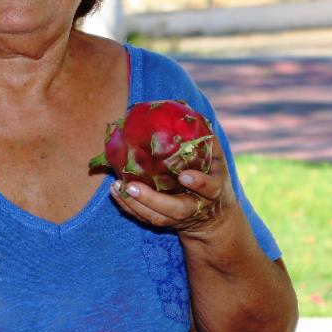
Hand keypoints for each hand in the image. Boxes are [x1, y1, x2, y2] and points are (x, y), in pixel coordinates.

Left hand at [109, 143, 235, 232]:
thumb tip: (186, 109)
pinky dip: (129, 207)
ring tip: (117, 187)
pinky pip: (145, 218)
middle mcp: (196, 207)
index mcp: (213, 190)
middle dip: (152, 200)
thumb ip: (205, 139)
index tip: (184, 176)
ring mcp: (179, 218)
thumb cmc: (211, 176)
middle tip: (132, 186)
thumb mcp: (216, 159)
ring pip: (157, 217)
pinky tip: (115, 192)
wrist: (214, 215)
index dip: (198, 183)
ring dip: (135, 204)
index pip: (209, 188)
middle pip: (175, 210)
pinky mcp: (165, 222)